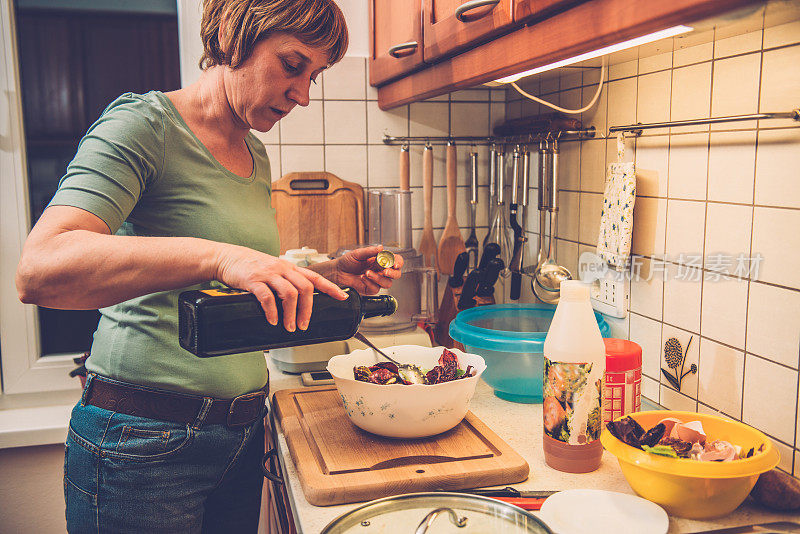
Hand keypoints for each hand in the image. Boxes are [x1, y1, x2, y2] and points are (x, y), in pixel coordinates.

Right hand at [214, 244, 347, 331]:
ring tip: (289, 327)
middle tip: (304, 325)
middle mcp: (282, 269)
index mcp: (289, 268)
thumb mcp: (273, 269)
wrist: (227, 257)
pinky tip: (273, 321)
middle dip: (307, 309)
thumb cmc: (251, 266)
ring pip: (288, 294)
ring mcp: (268, 274)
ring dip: (291, 314)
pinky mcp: (253, 280)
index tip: (342, 297)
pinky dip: (272, 311)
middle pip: (305, 288)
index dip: (330, 287)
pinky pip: (267, 297)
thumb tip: (299, 301)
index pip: (315, 276)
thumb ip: (286, 281)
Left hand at [328, 245, 402, 294]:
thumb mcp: (358, 253)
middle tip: (385, 271)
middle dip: (393, 273)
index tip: (395, 263)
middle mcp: (381, 271)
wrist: (338, 271)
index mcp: (381, 260)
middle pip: (396, 274)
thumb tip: (380, 247)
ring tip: (367, 272)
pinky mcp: (370, 289)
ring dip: (379, 278)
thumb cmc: (348, 261)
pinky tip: (363, 277)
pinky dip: (370, 282)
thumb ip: (370, 251)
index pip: (396, 261)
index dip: (398, 262)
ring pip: (387, 283)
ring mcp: (377, 280)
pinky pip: (376, 288)